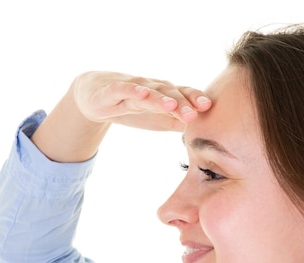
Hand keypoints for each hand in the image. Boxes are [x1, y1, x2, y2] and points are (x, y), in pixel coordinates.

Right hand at [72, 71, 211, 130]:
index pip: (183, 94)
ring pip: (148, 92)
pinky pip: (123, 90)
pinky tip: (142, 94)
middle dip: (182, 103)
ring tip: (173, 105)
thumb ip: (178, 122)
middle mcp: (151, 87)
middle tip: (195, 113)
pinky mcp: (111, 91)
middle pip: (169, 94)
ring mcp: (132, 87)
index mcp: (164, 94)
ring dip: (161, 98)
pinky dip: (132, 91)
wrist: (94, 96)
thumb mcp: (157, 118)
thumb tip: (203, 133)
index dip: (195, 99)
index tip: (209, 107)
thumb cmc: (132, 107)